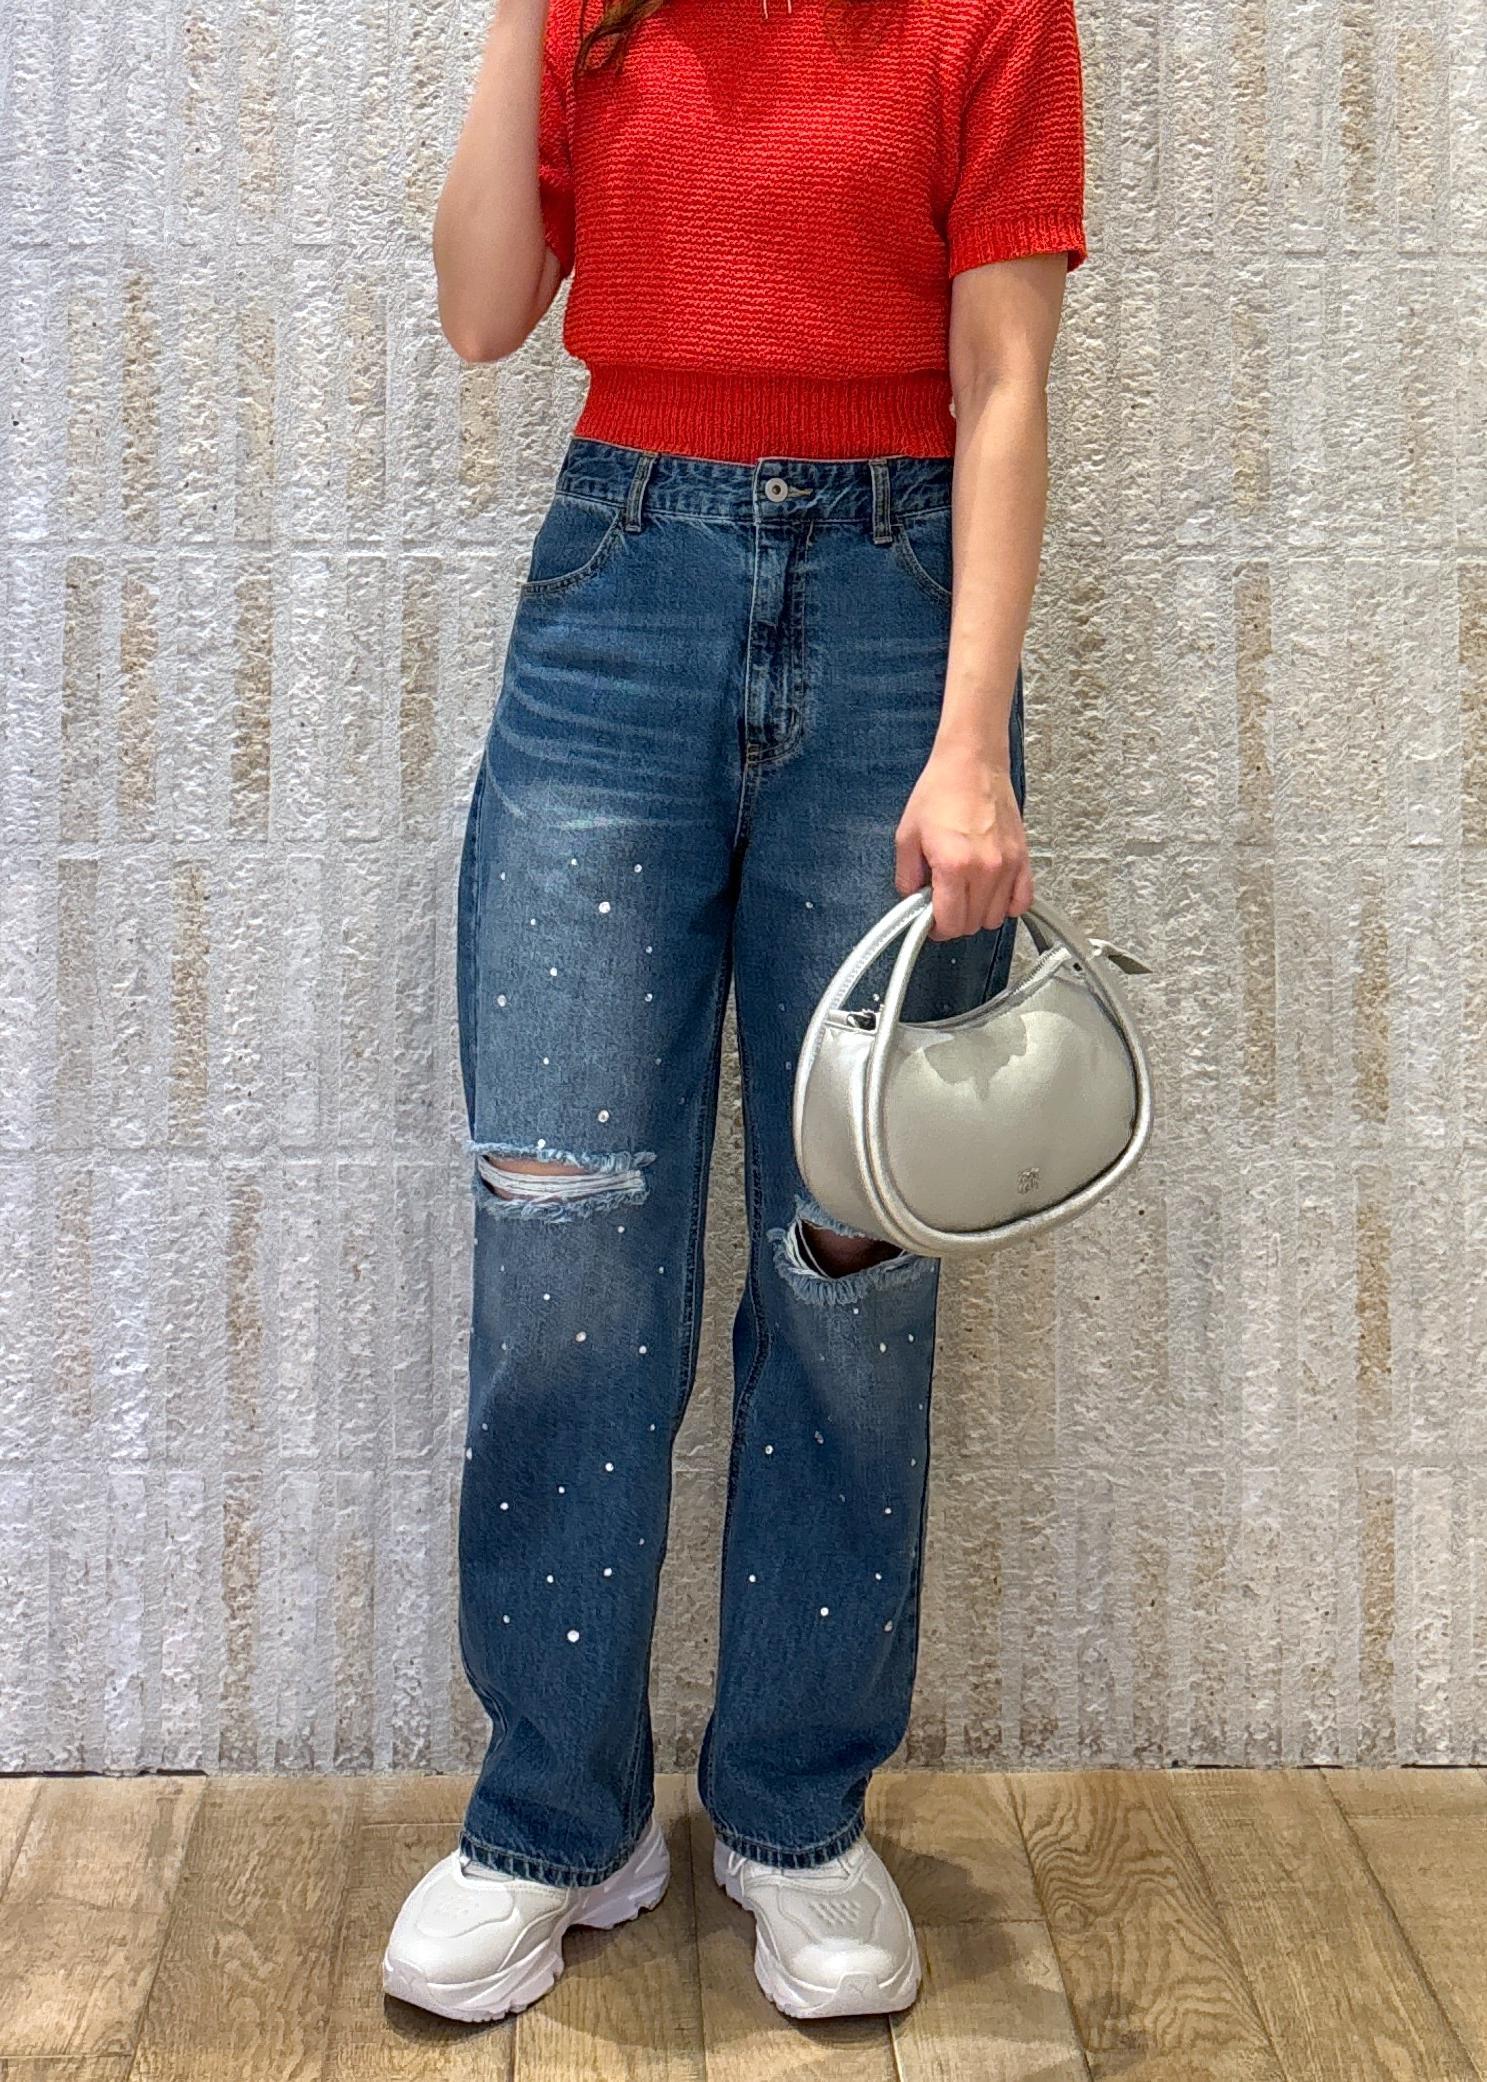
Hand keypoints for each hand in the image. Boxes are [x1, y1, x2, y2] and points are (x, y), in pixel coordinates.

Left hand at [894, 744, 1032, 940]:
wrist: (972, 762)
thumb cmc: (942, 790)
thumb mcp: (907, 835)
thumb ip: (907, 876)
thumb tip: (912, 901)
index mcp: (954, 865)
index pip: (950, 923)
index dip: (937, 929)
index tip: (931, 922)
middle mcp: (985, 868)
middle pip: (973, 924)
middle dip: (955, 920)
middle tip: (943, 902)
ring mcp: (1008, 864)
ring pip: (995, 917)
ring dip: (978, 914)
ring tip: (965, 894)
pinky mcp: (1022, 858)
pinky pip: (1022, 901)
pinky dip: (1006, 906)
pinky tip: (991, 895)